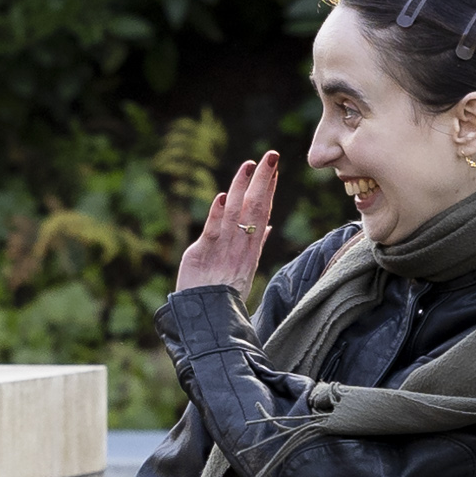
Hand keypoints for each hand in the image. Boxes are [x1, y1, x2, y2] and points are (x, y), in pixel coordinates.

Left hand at [174, 152, 285, 293]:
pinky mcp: (201, 255)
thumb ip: (255, 244)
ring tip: (248, 166)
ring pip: (234, 213)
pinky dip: (216, 214)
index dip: (268, 190)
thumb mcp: (244, 270)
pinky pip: (212, 232)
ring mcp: (222, 250)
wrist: (208, 320)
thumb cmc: (225, 295)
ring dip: (241, 188)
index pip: (263, 213)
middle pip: (255, 209)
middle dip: (262, 181)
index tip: (274, 169)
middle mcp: (240, 247)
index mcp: (250, 249)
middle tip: (271, 156)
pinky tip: (221, 196)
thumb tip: (268, 225)